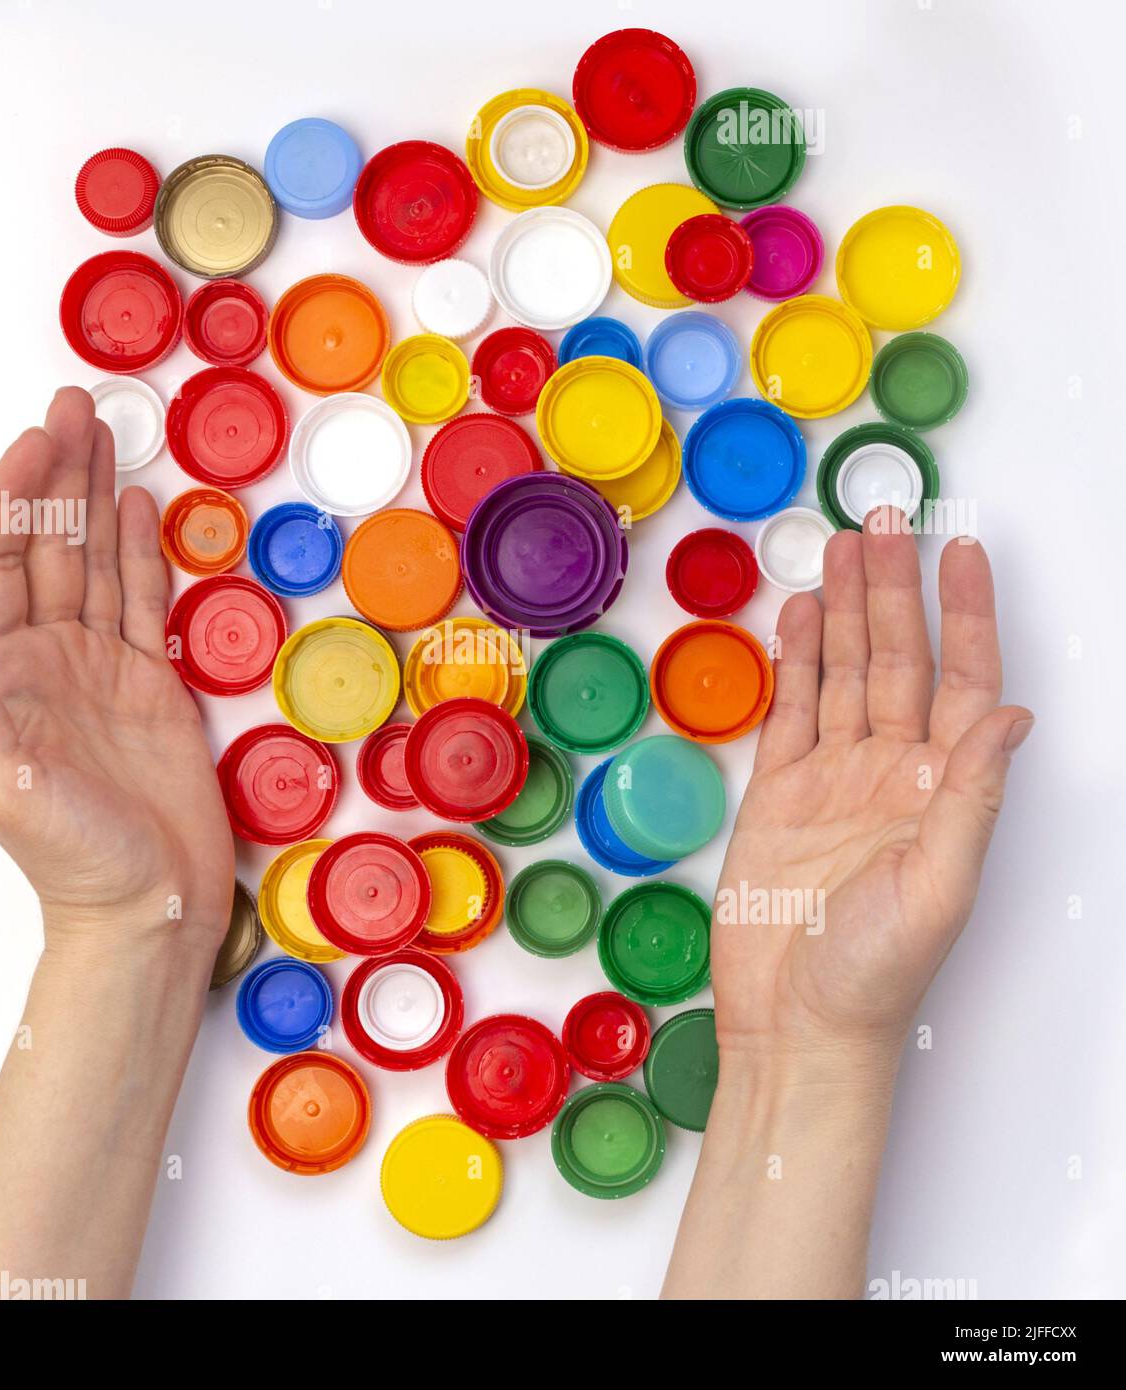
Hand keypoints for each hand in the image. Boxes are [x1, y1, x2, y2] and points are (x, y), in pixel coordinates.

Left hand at [0, 388, 234, 960]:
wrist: (150, 905)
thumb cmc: (72, 856)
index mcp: (1, 675)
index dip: (15, 499)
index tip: (37, 442)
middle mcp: (46, 659)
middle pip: (48, 546)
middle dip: (56, 474)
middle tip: (72, 405)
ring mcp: (100, 667)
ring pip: (94, 562)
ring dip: (96, 497)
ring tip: (104, 434)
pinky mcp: (150, 683)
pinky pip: (140, 601)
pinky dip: (139, 552)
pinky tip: (135, 508)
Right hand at [712, 507, 1032, 1077]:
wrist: (793, 1024)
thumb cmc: (873, 976)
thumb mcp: (939, 886)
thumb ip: (972, 795)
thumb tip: (1016, 716)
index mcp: (940, 790)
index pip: (963, 680)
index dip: (965, 615)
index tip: (962, 553)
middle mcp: (892, 774)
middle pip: (898, 659)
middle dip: (894, 589)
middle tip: (886, 521)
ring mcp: (833, 779)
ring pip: (844, 673)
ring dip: (846, 611)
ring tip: (842, 549)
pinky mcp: (778, 795)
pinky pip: (791, 711)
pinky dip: (796, 662)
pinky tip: (801, 620)